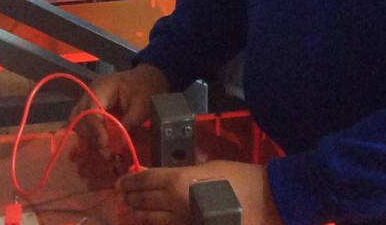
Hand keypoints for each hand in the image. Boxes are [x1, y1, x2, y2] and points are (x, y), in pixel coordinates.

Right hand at [69, 64, 169, 156]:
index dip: (96, 130)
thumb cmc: (144, 89)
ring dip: (90, 140)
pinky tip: (102, 148)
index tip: (105, 146)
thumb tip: (119, 146)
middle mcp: (89, 94)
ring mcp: (88, 101)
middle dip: (91, 138)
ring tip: (106, 153)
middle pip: (79, 119)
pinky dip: (91, 137)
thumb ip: (128, 124)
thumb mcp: (141, 106)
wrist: (146, 79)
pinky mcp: (91, 110)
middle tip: (107, 154)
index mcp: (101, 88)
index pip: (90, 111)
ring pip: (78, 124)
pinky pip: (84, 125)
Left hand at [117, 160, 281, 224]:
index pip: (145, 180)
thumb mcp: (209, 166)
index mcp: (179, 180)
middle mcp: (175, 202)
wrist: (265, 201)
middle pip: (144, 201)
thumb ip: (183, 172)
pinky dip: (157, 224)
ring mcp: (183, 221)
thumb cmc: (238, 177)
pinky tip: (152, 221)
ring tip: (131, 209)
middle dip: (130, 197)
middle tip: (121, 194)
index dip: (130, 180)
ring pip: (151, 220)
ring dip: (138, 214)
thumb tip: (163, 174)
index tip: (120, 181)